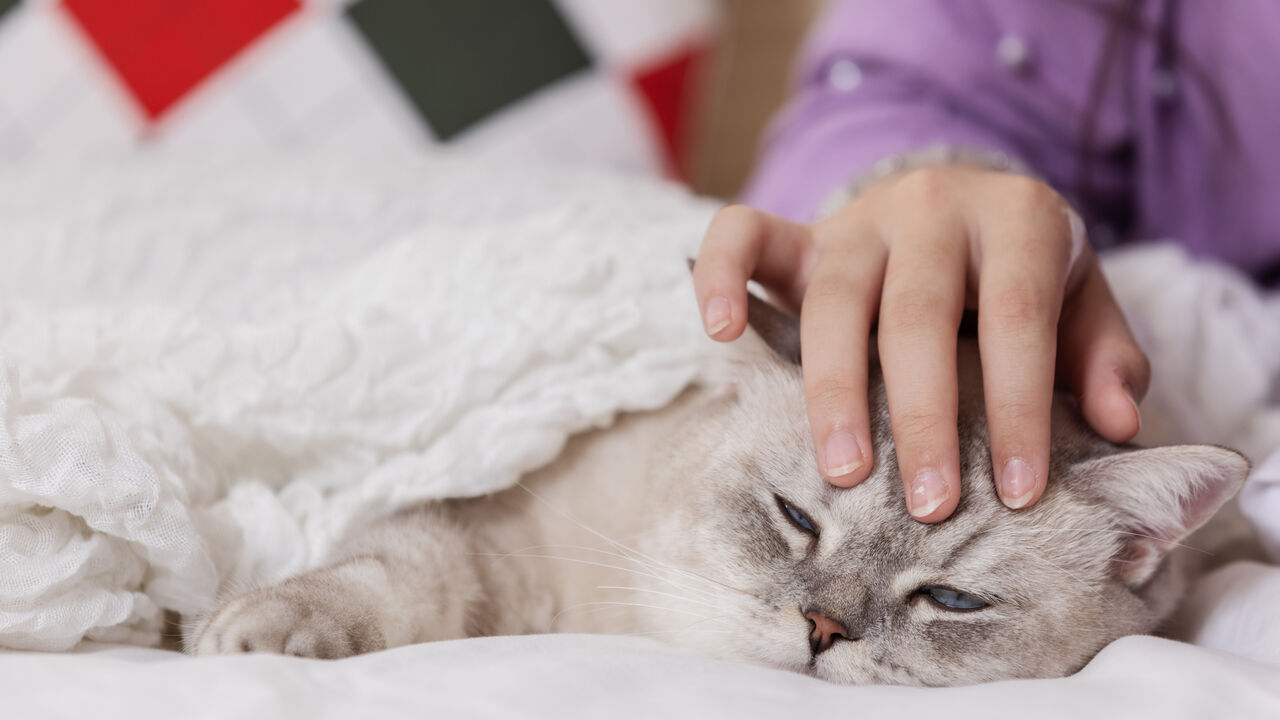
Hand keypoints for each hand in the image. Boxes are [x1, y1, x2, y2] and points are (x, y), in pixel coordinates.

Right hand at [692, 165, 1147, 521]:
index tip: (1017, 493)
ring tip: (844, 474)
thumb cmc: (1023, 278)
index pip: (1018, 318)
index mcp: (1017, 219)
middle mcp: (932, 207)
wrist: (961, 206)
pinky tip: (718, 336)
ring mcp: (857, 219)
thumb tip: (1117, 424)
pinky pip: (742, 233)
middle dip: (923, 416)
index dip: (1016, 407)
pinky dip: (721, 277)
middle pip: (919, 313)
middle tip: (929, 507)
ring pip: (835, 299)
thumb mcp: (1082, 304)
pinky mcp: (798, 233)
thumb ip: (1103, 357)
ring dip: (834, 390)